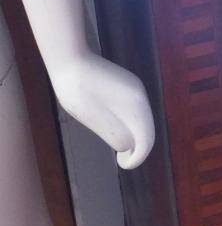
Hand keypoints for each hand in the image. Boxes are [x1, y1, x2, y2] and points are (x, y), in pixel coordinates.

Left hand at [49, 51, 154, 169]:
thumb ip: (115, 135)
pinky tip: (115, 124)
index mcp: (135, 106)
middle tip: (120, 159)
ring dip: (133, 134)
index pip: (146, 140)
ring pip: (143, 120)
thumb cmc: (76, 91)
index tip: (122, 164)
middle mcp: (141, 96)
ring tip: (116, 143)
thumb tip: (128, 147)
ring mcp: (136, 88)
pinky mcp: (129, 84)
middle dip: (137, 147)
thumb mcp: (93, 119)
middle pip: (148, 130)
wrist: (70, 60)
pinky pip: (136, 110)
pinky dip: (130, 122)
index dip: (137, 158)